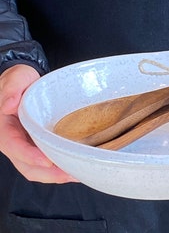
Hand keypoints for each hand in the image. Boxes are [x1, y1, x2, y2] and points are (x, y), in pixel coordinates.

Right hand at [0, 65, 75, 182]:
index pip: (13, 146)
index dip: (29, 155)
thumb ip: (11, 89)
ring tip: (77, 174)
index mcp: (3, 127)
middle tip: (70, 173)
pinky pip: (43, 163)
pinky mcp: (35, 146)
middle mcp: (12, 141)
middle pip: (26, 166)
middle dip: (48, 173)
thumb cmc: (20, 80)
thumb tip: (9, 105)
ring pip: (35, 169)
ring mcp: (24, 146)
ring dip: (55, 175)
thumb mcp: (16, 78)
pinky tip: (73, 168)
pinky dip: (57, 169)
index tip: (46, 160)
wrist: (25, 84)